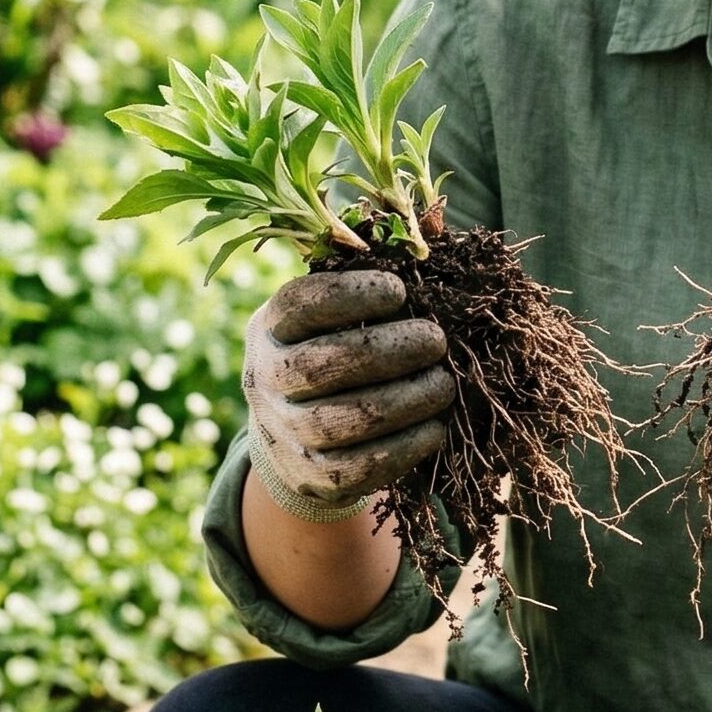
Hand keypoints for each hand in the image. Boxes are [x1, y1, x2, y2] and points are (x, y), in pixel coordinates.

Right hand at [242, 269, 453, 523]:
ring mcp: (285, 433)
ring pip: (344, 420)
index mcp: (271, 327)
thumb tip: (433, 236)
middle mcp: (267, 379)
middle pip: (324, 365)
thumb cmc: (328, 348)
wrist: (290, 435)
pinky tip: (435, 426)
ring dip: (406, 400)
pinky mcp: (312, 476)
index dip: (352, 296)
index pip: (302, 305)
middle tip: (436, 340)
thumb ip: (367, 282)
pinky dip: (405, 447)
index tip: (399, 290)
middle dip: (390, 351)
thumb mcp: (329, 314)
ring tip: (444, 383)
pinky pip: (359, 468)